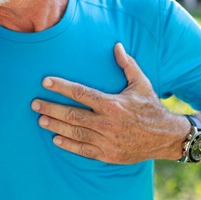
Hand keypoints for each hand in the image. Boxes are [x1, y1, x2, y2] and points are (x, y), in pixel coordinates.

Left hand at [31, 43, 186, 163]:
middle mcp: (106, 123)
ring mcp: (106, 141)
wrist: (166, 137)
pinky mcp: (108, 154)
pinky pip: (83, 150)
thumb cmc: (151, 107)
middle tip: (34, 103)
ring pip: (74, 132)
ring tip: (40, 118)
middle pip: (71, 114)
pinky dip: (68, 145)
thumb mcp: (141, 83)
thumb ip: (127, 64)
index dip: (61, 86)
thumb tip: (116, 45)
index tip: (45, 82)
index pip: (80, 93)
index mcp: (112, 103)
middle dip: (50, 107)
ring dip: (55, 125)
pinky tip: (56, 139)